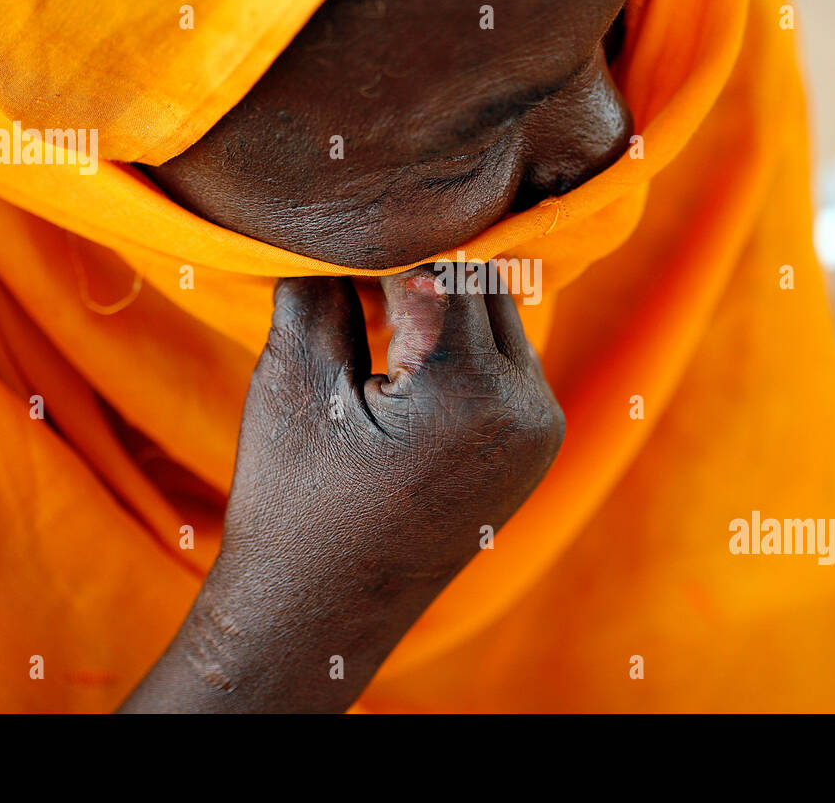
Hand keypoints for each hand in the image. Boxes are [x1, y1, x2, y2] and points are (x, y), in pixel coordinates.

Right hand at [122, 264, 563, 711]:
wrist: (320, 616)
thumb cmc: (293, 503)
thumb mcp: (294, 382)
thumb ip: (322, 287)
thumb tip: (340, 222)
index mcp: (469, 391)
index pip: (442, 264)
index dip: (391, 237)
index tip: (349, 220)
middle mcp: (527, 409)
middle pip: (483, 284)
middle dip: (422, 264)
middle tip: (358, 257)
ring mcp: (541, 433)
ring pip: (501, 317)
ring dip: (446, 299)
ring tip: (378, 301)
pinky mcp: (536, 449)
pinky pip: (510, 360)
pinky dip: (466, 338)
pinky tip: (411, 342)